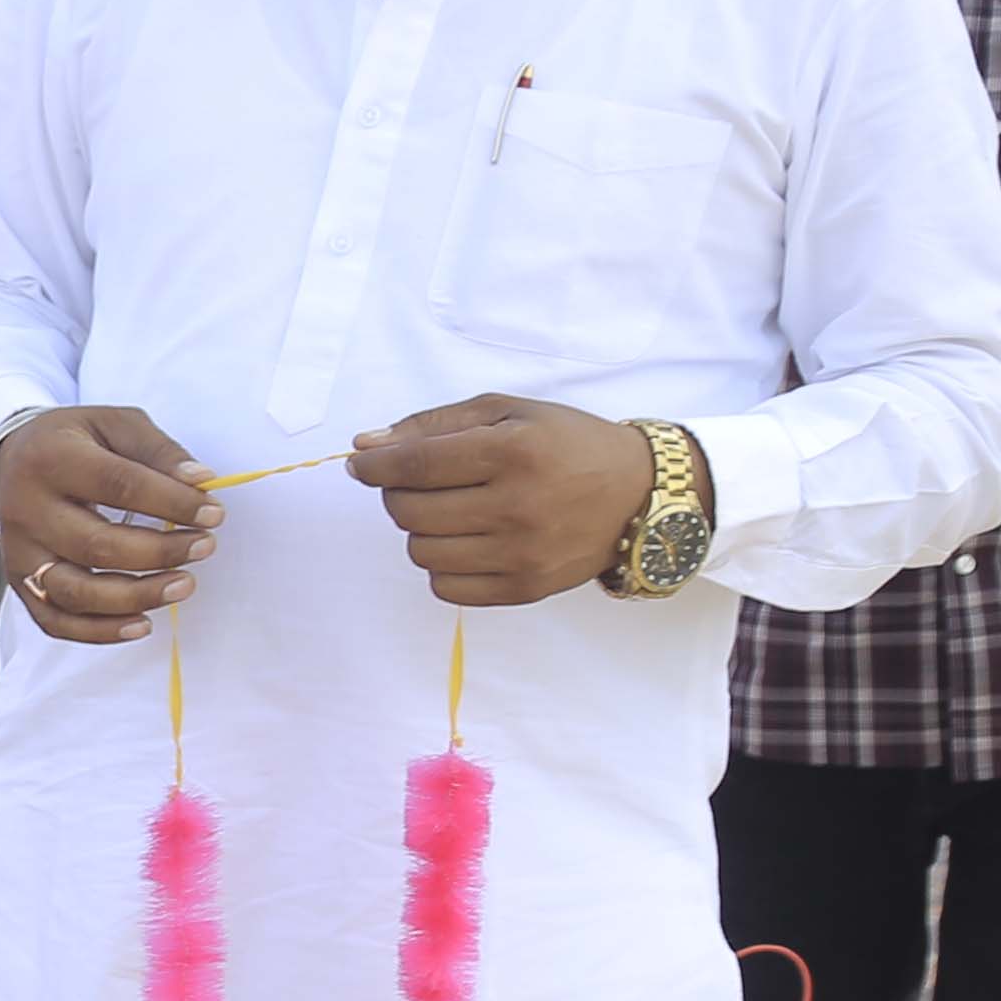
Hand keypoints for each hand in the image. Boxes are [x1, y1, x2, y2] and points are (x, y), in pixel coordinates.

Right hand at [0, 404, 217, 645]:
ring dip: (137, 596)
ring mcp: (19, 552)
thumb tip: (201, 483)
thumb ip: (158, 450)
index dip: (171, 502)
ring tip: (184, 585)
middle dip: (160, 552)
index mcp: (50, 458)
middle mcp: (26, 509)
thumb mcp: (115, 425)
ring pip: (76, 592)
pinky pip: (56, 621)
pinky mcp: (21, 582)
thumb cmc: (76, 442)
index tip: (213, 513)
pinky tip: (143, 623)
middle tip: (205, 546)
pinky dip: (101, 631)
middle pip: (96, 545)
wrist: (13, 460)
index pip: (117, 485)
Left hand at [349, 394, 659, 604]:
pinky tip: (469, 541)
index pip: (414, 466)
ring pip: (421, 551)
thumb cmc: (567, 444)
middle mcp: (517, 506)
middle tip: (422, 483)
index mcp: (512, 452)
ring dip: (422, 530)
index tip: (361, 465)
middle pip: (408, 512)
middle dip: (399, 494)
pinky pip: (445, 588)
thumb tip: (366, 447)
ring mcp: (522, 553)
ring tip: (454, 511)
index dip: (374, 467)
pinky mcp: (526, 588)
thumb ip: (434, 426)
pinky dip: (443, 565)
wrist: (640, 493)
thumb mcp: (508, 412)